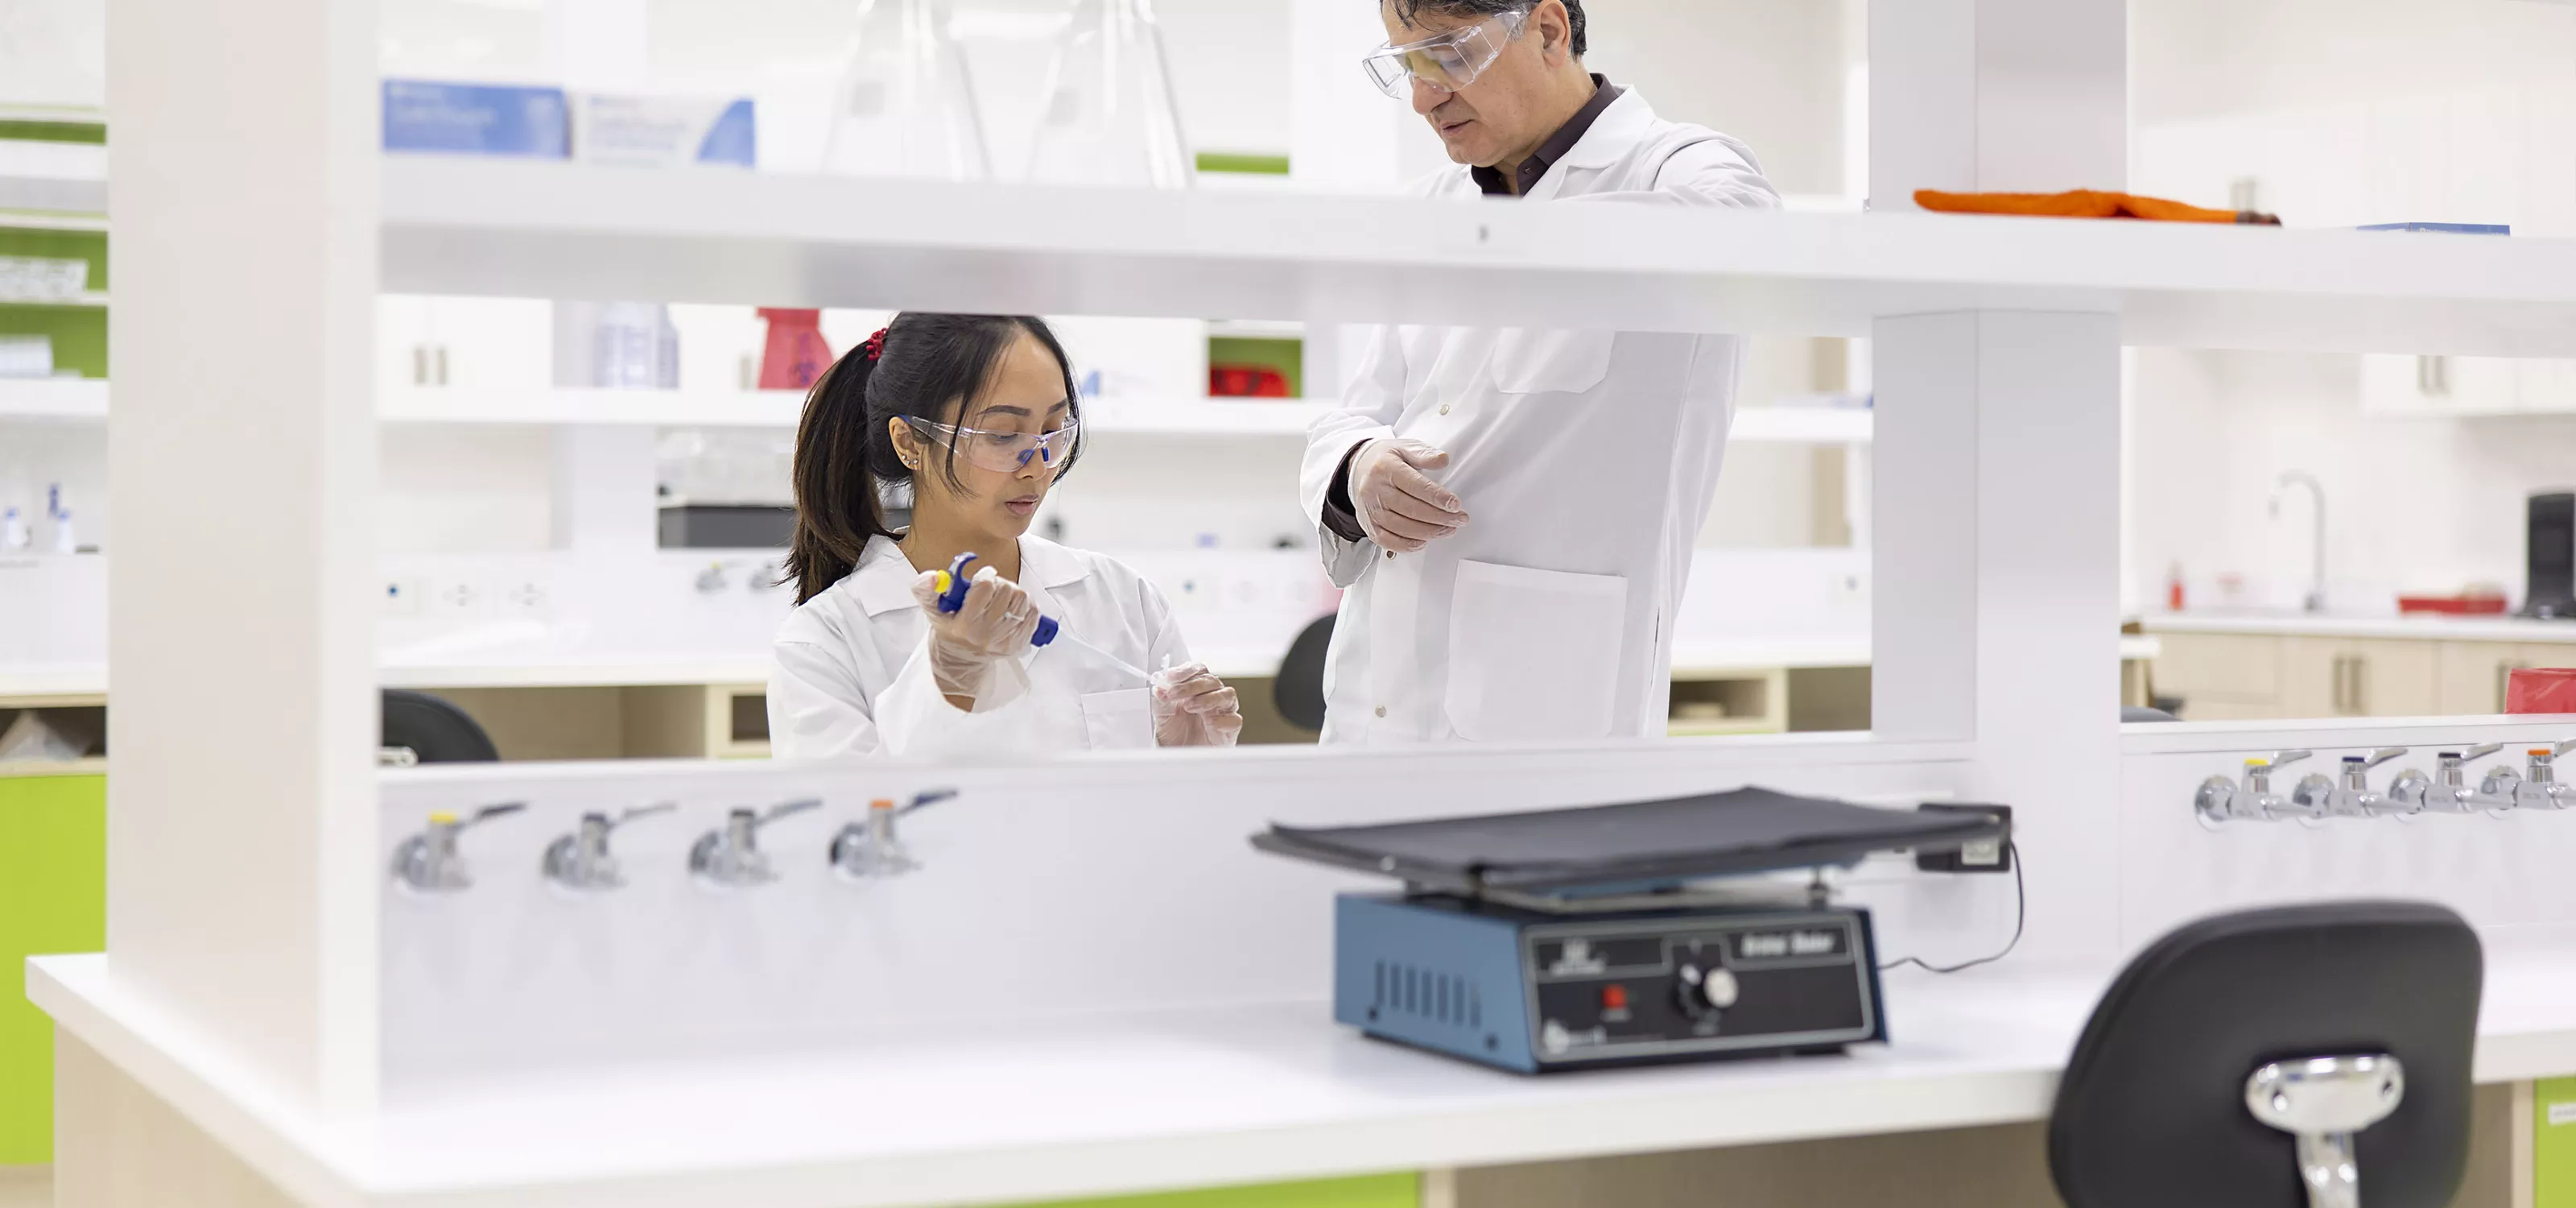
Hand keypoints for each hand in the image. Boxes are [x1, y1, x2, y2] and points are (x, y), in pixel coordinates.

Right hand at [910, 567, 1039, 707]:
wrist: (960, 660)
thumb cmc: (949, 630)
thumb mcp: (932, 609)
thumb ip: (925, 589)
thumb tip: (933, 576)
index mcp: (964, 624)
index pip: (985, 588)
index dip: (985, 576)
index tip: (983, 576)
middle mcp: (986, 634)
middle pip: (1006, 591)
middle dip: (1000, 583)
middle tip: (992, 588)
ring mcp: (1005, 640)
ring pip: (1022, 599)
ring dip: (1014, 592)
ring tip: (1003, 598)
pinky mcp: (1019, 643)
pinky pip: (1033, 614)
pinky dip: (1026, 605)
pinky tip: (1013, 608)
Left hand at [1152, 662, 1241, 747]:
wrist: (1179, 754)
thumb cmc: (1175, 731)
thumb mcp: (1162, 714)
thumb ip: (1161, 700)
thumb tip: (1159, 688)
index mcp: (1197, 688)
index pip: (1198, 670)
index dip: (1186, 670)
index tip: (1171, 676)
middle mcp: (1212, 696)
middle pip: (1211, 680)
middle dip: (1191, 685)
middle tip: (1175, 694)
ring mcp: (1223, 712)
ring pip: (1227, 695)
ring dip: (1207, 698)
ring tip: (1190, 707)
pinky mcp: (1230, 729)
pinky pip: (1235, 720)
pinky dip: (1223, 720)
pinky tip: (1210, 723)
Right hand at [1349, 438, 1467, 552]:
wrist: (1359, 469)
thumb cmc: (1386, 460)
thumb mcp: (1405, 448)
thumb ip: (1425, 454)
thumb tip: (1443, 460)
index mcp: (1386, 468)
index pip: (1415, 485)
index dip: (1437, 497)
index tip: (1455, 504)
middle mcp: (1376, 490)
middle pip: (1411, 509)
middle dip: (1440, 517)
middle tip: (1460, 519)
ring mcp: (1371, 509)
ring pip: (1401, 527)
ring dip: (1429, 532)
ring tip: (1448, 529)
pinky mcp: (1369, 525)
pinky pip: (1387, 541)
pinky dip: (1406, 545)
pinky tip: (1423, 541)